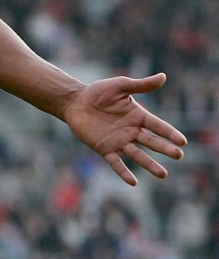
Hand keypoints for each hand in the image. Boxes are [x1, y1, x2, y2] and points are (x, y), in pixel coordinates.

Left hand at [64, 73, 186, 185]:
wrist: (75, 102)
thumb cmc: (98, 93)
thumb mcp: (120, 86)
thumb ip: (140, 85)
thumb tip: (164, 76)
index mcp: (138, 116)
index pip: (158, 126)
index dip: (169, 133)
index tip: (182, 141)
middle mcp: (132, 131)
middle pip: (152, 142)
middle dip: (165, 148)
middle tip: (178, 155)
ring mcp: (119, 141)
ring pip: (138, 155)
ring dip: (150, 165)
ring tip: (163, 174)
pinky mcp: (105, 149)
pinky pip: (116, 162)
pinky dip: (124, 172)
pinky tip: (133, 182)